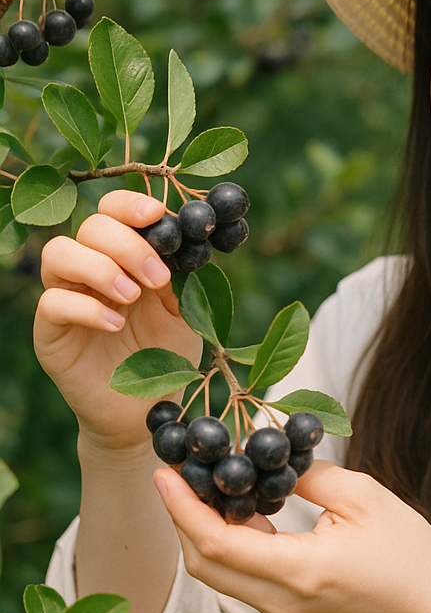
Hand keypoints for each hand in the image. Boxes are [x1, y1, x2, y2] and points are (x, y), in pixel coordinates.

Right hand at [34, 190, 202, 450]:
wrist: (147, 407)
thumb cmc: (166, 352)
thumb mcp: (185, 309)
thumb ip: (185, 274)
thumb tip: (197, 235)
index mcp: (122, 255)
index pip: (112, 210)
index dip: (130, 205)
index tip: (158, 215)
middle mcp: (89, 269)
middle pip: (90, 227)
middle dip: (127, 243)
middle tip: (157, 276)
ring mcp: (66, 298)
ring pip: (58, 253)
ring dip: (100, 267)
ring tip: (133, 296)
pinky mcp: (51, 332)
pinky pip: (52, 304)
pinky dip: (86, 307)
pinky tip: (115, 323)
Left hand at [154, 460, 430, 612]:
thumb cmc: (406, 556)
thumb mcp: (366, 498)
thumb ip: (313, 477)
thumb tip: (272, 459)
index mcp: (299, 572)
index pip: (218, 543)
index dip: (183, 507)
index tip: (165, 472)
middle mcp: (279, 600)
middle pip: (205, 562)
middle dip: (182, 515)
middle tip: (177, 470)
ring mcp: (279, 611)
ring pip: (219, 571)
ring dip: (202, 527)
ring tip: (202, 481)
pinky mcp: (285, 610)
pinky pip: (241, 575)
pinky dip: (227, 540)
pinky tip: (238, 506)